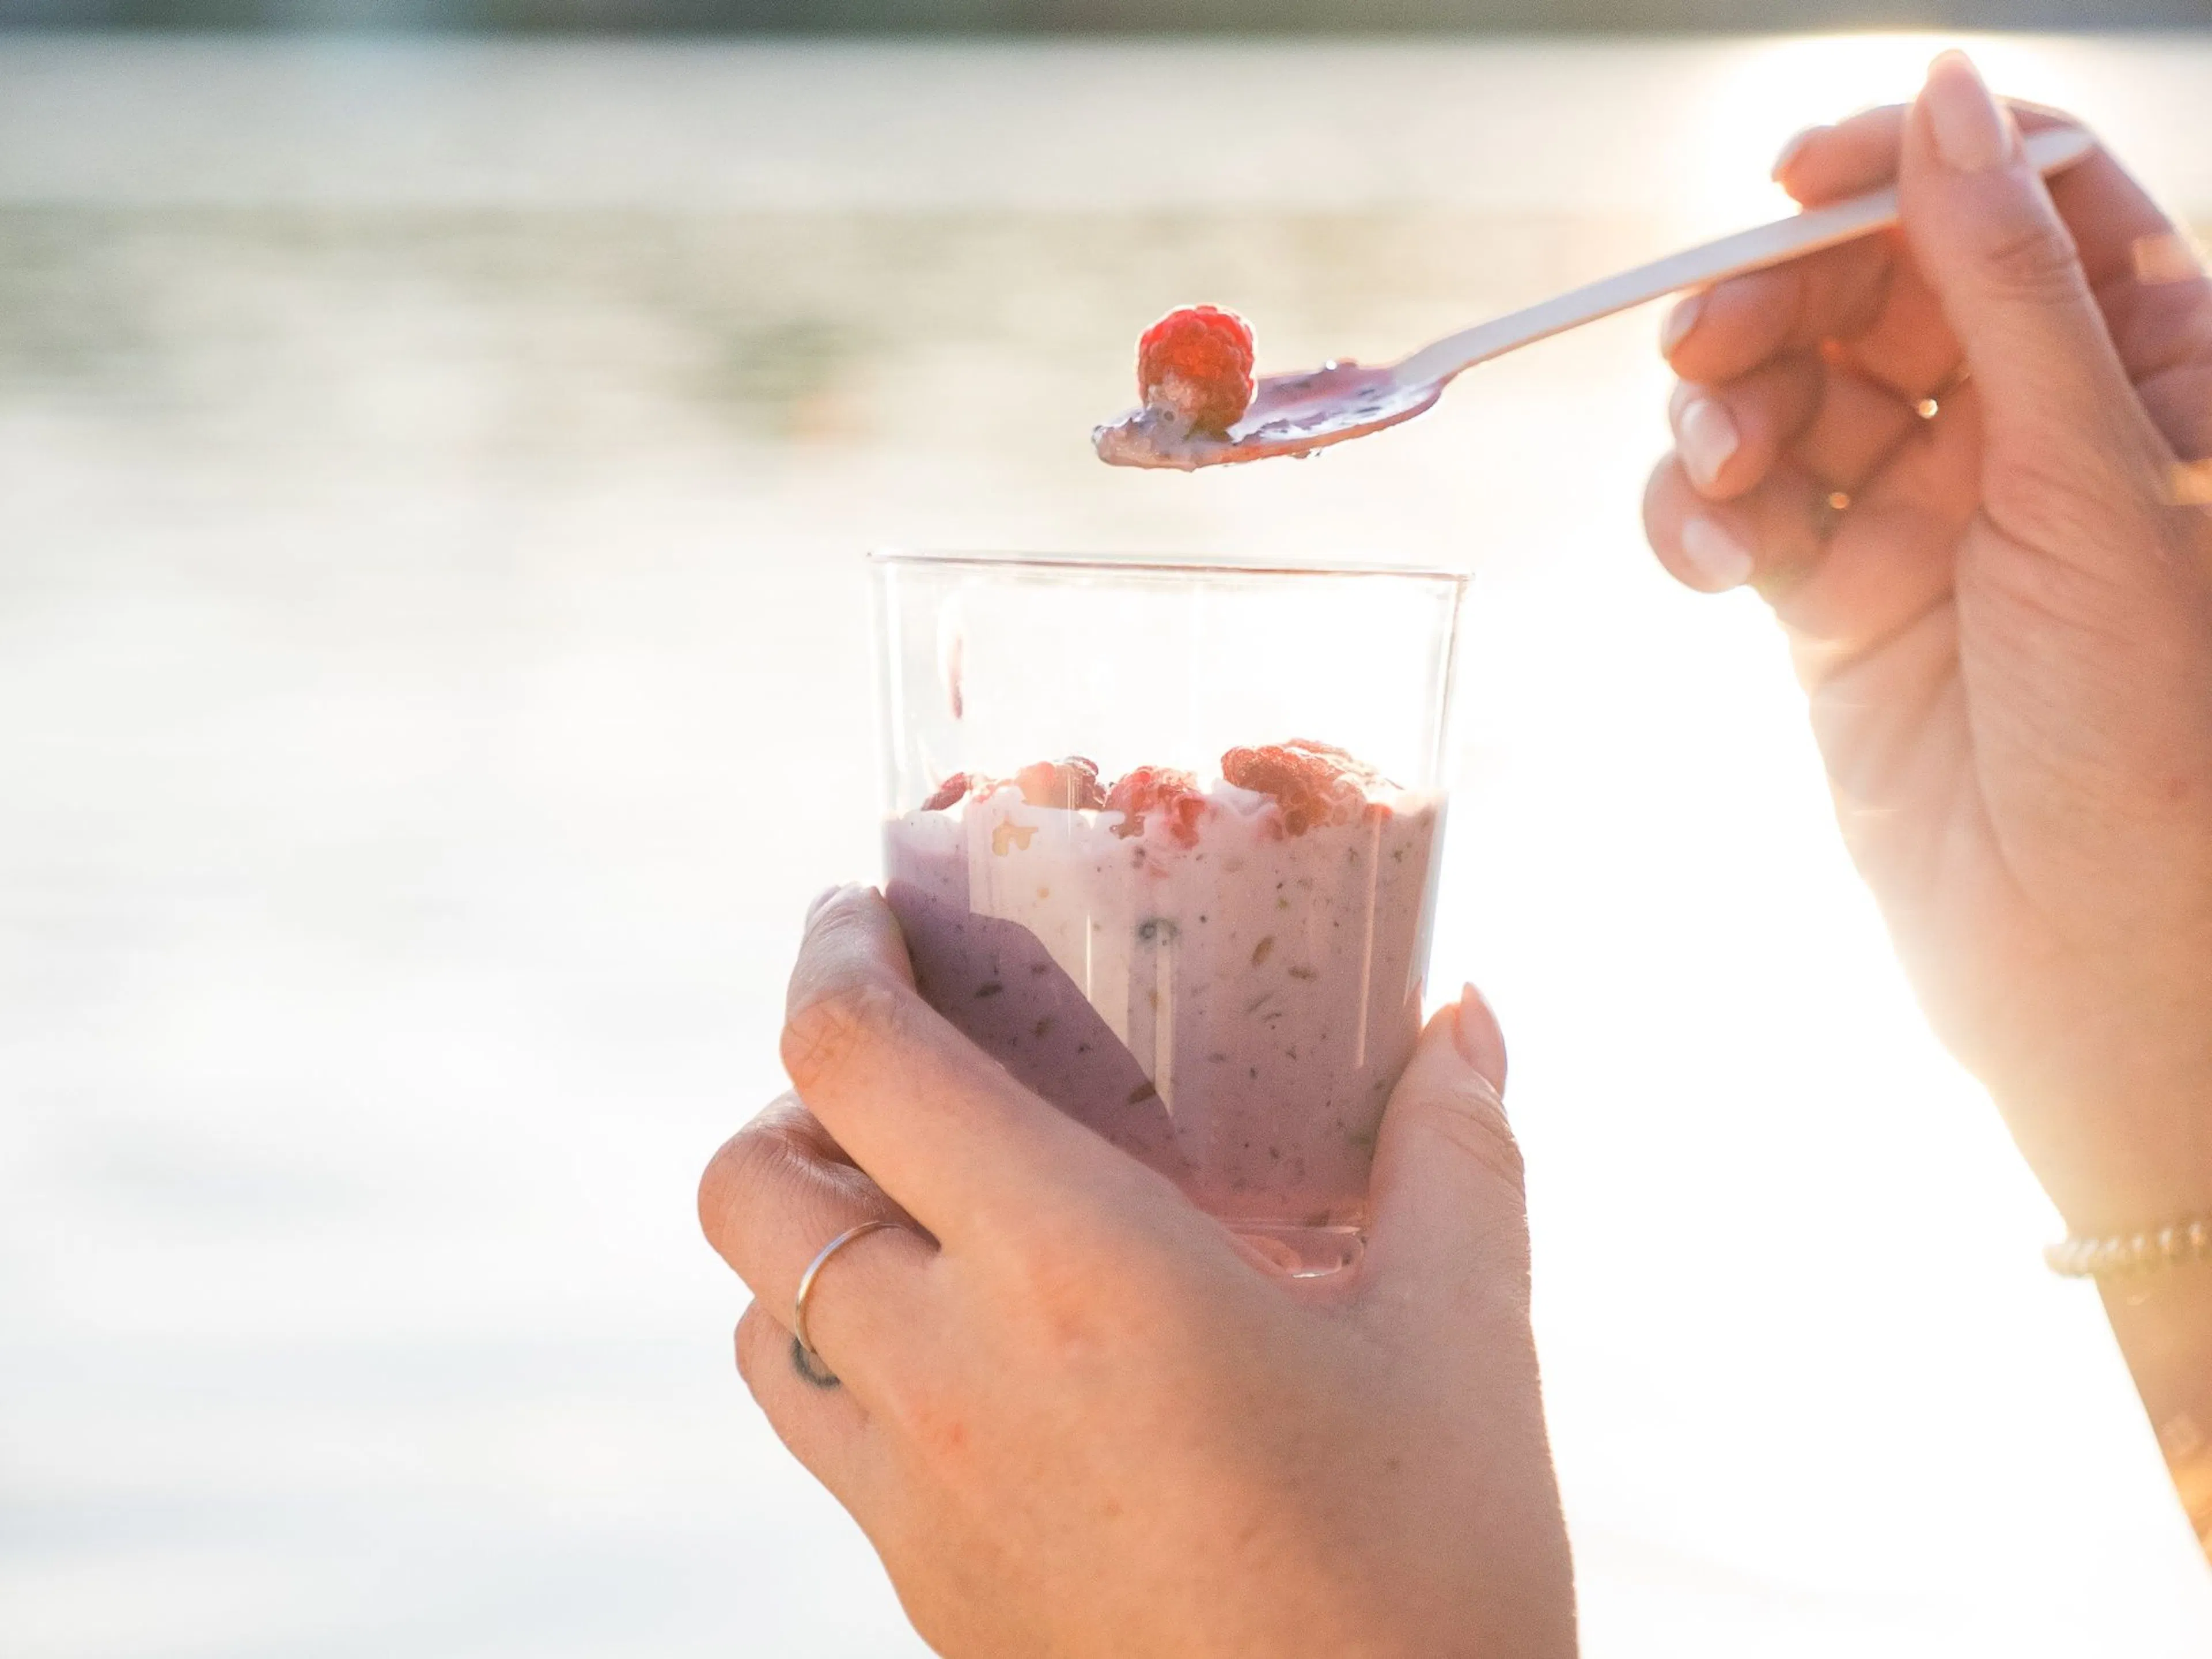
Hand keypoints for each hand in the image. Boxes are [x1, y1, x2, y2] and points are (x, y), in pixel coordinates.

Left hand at [698, 887, 1573, 1658]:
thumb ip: (1453, 1154)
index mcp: (1070, 1271)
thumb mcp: (1462, 1348)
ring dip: (808, 1233)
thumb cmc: (1427, 1590)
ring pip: (758, 1315)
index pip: (855, 1055)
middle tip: (913, 1069)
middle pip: (748, 1181)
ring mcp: (913, 1499)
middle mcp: (949, 1373)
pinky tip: (980, 1356)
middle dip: (798, 1095)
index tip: (873, 910)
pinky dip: (842, 1354)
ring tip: (935, 1209)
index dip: (836, 950)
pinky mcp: (921, 1593)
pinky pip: (819, 1432)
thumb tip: (1464, 1019)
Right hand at [1643, 52, 2211, 1234]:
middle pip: (1871, 290)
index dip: (1900, 167)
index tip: (1791, 179)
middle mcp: (2028, 427)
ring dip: (1724, 418)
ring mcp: (1924, 516)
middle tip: (1703, 348)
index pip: (2010, 200)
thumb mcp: (2097, 474)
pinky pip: (1741, 515)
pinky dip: (1698, 521)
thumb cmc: (2157, 724)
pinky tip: (1704, 561)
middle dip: (1774, 304)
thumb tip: (1949, 99)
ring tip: (1718, 476)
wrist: (2092, 950)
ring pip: (1787, 397)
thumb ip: (2008, 283)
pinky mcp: (1834, 603)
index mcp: (2141, 367)